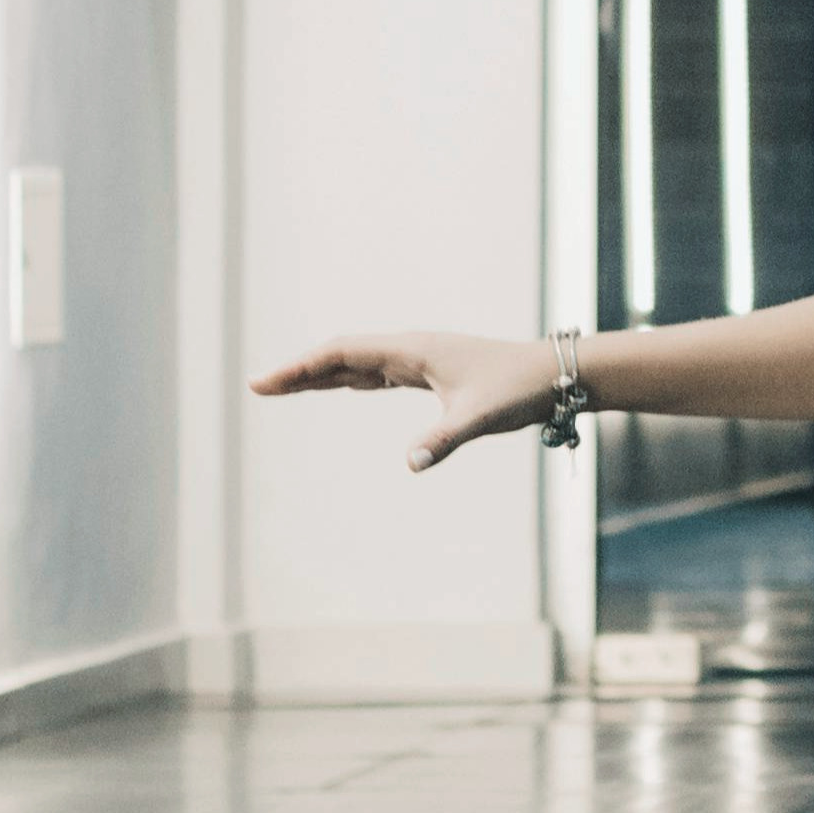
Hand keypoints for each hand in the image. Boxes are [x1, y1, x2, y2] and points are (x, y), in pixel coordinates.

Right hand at [250, 330, 558, 469]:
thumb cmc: (520, 389)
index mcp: (412, 350)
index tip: (265, 383)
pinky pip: (380, 372)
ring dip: (322, 373)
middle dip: (300, 371)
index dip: (300, 368)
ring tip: (286, 387)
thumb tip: (411, 463)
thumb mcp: (480, 416)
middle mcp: (410, 349)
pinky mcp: (432, 371)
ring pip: (359, 362)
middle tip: (259, 388)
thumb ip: (444, 439)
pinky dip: (352, 378)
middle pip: (341, 355)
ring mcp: (420, 359)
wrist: (555, 374)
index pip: (341, 353)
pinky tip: (341, 385)